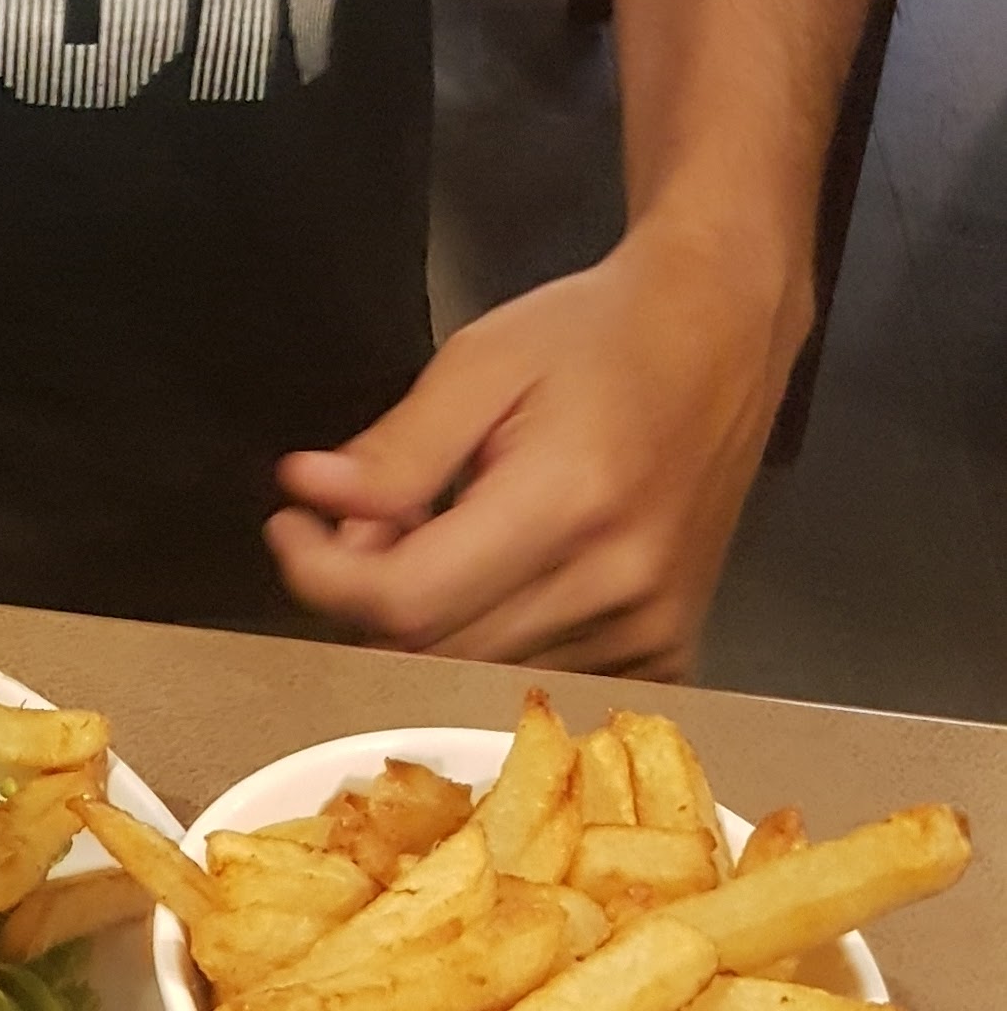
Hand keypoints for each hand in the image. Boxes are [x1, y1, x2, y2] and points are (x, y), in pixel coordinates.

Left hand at [265, 221, 806, 675]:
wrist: (720, 329)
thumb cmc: (596, 334)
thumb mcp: (480, 360)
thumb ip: (397, 448)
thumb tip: (310, 496)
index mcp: (568, 502)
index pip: (406, 599)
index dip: (323, 575)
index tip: (291, 525)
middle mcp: (617, 583)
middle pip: (434, 649)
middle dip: (366, 595)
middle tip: (356, 524)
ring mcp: (651, 627)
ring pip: (480, 674)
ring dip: (428, 622)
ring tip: (436, 535)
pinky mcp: (670, 646)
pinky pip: (544, 681)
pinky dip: (493, 644)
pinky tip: (495, 579)